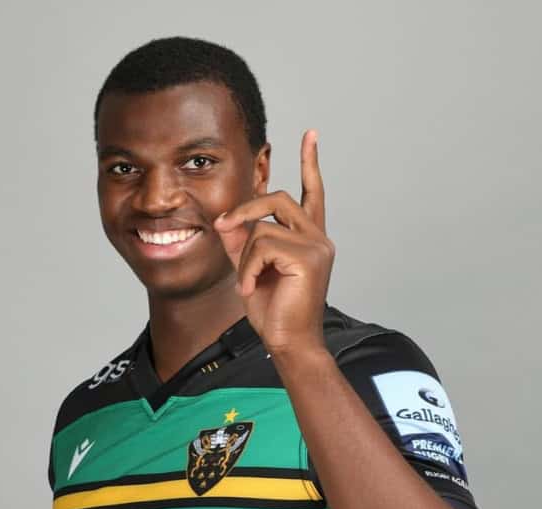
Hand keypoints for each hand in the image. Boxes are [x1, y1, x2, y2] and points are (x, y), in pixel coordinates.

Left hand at [214, 130, 333, 355]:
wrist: (288, 342)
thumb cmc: (273, 310)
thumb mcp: (248, 267)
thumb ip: (240, 240)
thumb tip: (226, 218)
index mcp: (309, 238)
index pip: (312, 192)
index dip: (310, 163)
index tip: (311, 134)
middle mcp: (319, 238)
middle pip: (277, 199)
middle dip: (245, 209)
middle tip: (223, 226)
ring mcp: (317, 247)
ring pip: (263, 228)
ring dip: (244, 256)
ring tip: (248, 283)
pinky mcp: (309, 258)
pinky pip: (262, 245)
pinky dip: (248, 268)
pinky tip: (252, 289)